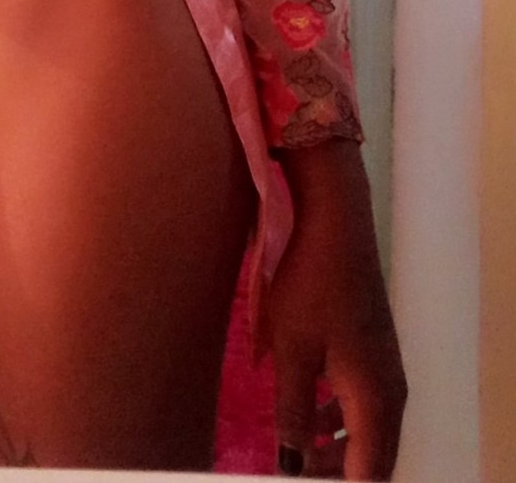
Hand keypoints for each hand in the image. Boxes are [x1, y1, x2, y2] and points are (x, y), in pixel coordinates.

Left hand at [265, 140, 407, 479]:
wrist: (336, 225)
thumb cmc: (311, 286)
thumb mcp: (292, 352)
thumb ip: (293, 413)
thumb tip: (291, 463)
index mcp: (376, 399)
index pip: (369, 474)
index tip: (298, 480)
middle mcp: (391, 390)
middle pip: (373, 456)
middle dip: (335, 471)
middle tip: (292, 469)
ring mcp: (385, 368)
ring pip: (368, 429)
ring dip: (335, 446)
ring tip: (294, 448)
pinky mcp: (373, 350)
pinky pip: (363, 402)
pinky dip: (338, 418)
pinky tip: (307, 410)